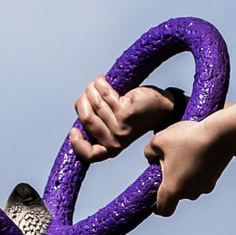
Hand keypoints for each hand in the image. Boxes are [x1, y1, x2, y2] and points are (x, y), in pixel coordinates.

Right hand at [66, 76, 182, 163]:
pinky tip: (102, 80)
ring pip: (94, 104)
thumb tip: (79, 105)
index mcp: (110, 148)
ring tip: (96, 83)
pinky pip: (104, 94)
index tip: (74, 129)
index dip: (77, 143)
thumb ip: (96, 121)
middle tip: (89, 91)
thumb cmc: (134, 115)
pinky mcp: (125, 113)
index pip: (89, 155)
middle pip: (86, 119)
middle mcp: (115, 142)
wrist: (161, 109)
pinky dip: (100, 84)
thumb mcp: (113, 123)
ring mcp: (120, 128)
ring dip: (92, 89)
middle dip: (83, 101)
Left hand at [143, 115, 230, 213]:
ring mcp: (204, 187)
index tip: (155, 197)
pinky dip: (196, 169)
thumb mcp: (158, 140)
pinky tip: (197, 152)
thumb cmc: (189, 138)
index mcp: (173, 189)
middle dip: (170, 179)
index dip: (157, 207)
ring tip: (185, 152)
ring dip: (184, 173)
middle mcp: (190, 192)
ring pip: (189, 185)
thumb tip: (151, 157)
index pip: (163, 210)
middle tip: (169, 159)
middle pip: (176, 193)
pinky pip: (200, 177)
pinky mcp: (214, 178)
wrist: (220, 133)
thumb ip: (148, 152)